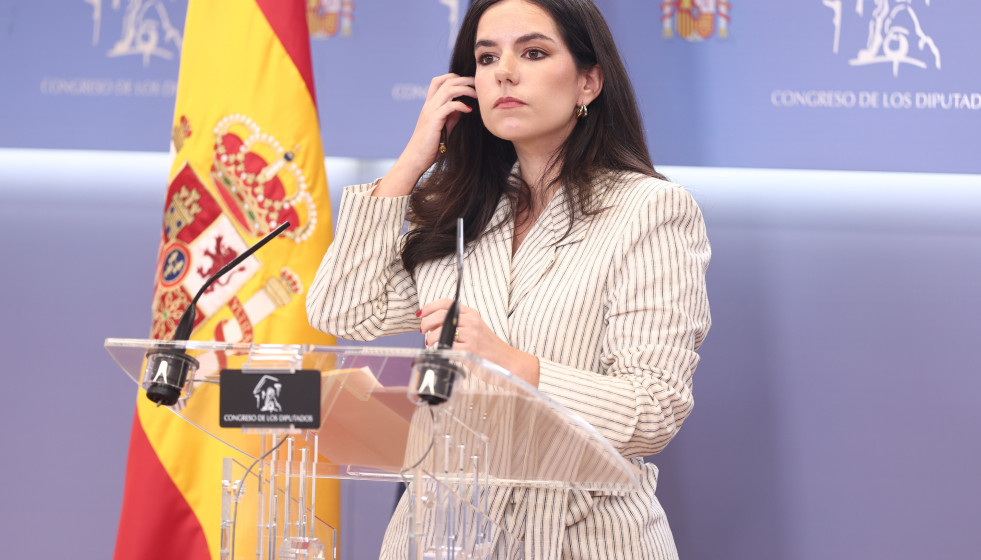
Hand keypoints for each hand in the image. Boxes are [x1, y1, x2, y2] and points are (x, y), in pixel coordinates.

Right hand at [374, 74, 474, 196]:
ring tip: (476, 95)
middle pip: (446, 81)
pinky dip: (461, 105)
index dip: (454, 78)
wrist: (415, 159)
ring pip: (448, 90)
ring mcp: (430, 111)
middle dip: (464, 79)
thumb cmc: (429, 146)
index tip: (469, 84)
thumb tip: (463, 107)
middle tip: (478, 84)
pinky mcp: (433, 121)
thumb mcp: (443, 127)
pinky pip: (449, 106)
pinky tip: (469, 110)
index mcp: (430, 105)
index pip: (439, 81)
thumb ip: (451, 116)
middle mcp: (429, 105)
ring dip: (465, 89)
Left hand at [419, 299, 539, 387]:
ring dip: (431, 337)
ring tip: (430, 342)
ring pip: (441, 331)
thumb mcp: (475, 328)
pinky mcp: (470, 349)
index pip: (447, 303)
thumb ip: (459, 322)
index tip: (421, 313)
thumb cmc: (488, 346)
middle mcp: (471, 321)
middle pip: (440, 315)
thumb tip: (434, 322)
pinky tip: (439, 351)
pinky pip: (448, 346)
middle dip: (426, 322)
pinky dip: (439, 348)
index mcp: (471, 314)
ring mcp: (471, 335)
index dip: (430, 306)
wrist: (506, 360)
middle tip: (423, 330)